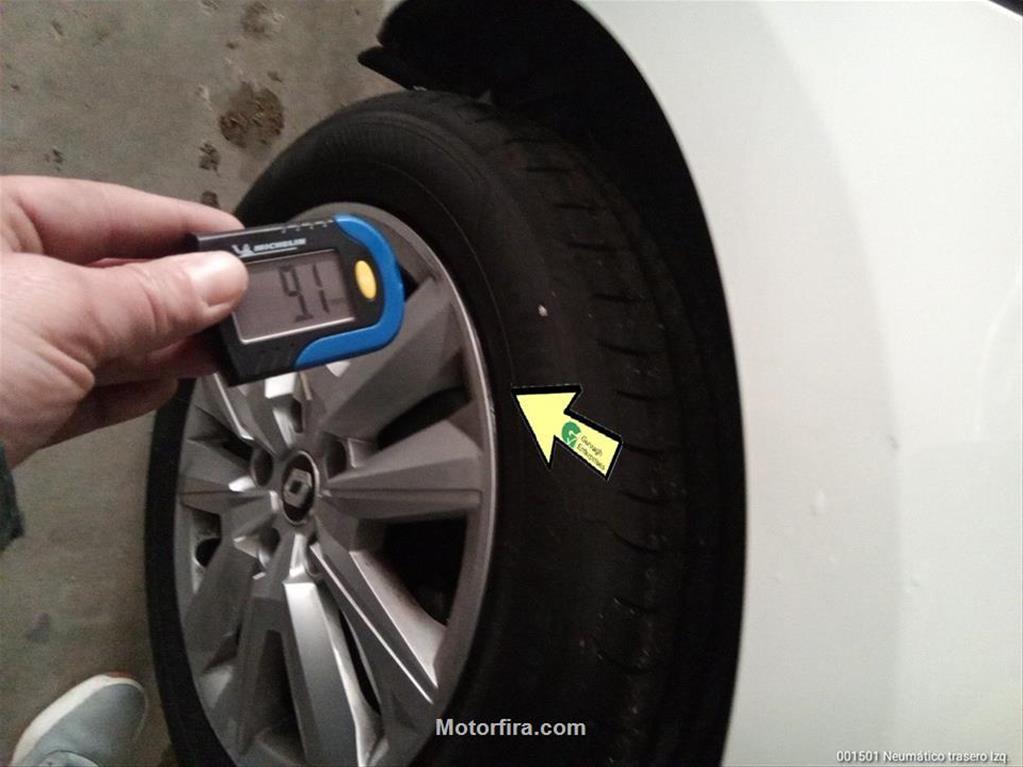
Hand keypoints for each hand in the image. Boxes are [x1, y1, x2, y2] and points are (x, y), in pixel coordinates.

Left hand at [0, 176, 247, 466]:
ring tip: (220, 349)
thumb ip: (151, 295)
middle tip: (242, 305)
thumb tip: (221, 279)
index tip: (237, 241)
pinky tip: (163, 385)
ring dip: (163, 345)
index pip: (103, 210)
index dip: (177, 225)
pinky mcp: (6, 408)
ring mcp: (0, 349)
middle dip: (179, 294)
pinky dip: (126, 389)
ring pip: (101, 336)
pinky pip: (81, 390)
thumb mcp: (61, 313)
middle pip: (109, 277)